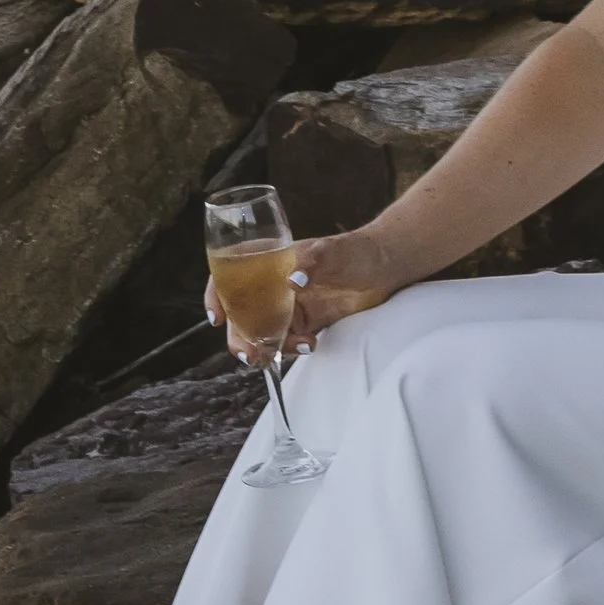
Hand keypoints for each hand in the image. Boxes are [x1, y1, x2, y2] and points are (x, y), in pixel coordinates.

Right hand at [203, 226, 399, 367]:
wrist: (387, 268)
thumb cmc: (357, 251)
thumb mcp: (333, 252)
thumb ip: (313, 263)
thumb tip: (292, 279)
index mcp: (273, 261)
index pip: (232, 273)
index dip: (218, 294)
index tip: (217, 318)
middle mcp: (275, 284)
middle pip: (241, 311)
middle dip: (239, 336)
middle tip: (249, 353)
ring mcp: (289, 305)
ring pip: (262, 331)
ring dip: (264, 347)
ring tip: (281, 352)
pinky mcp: (305, 323)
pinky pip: (286, 341)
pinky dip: (290, 348)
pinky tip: (309, 344)